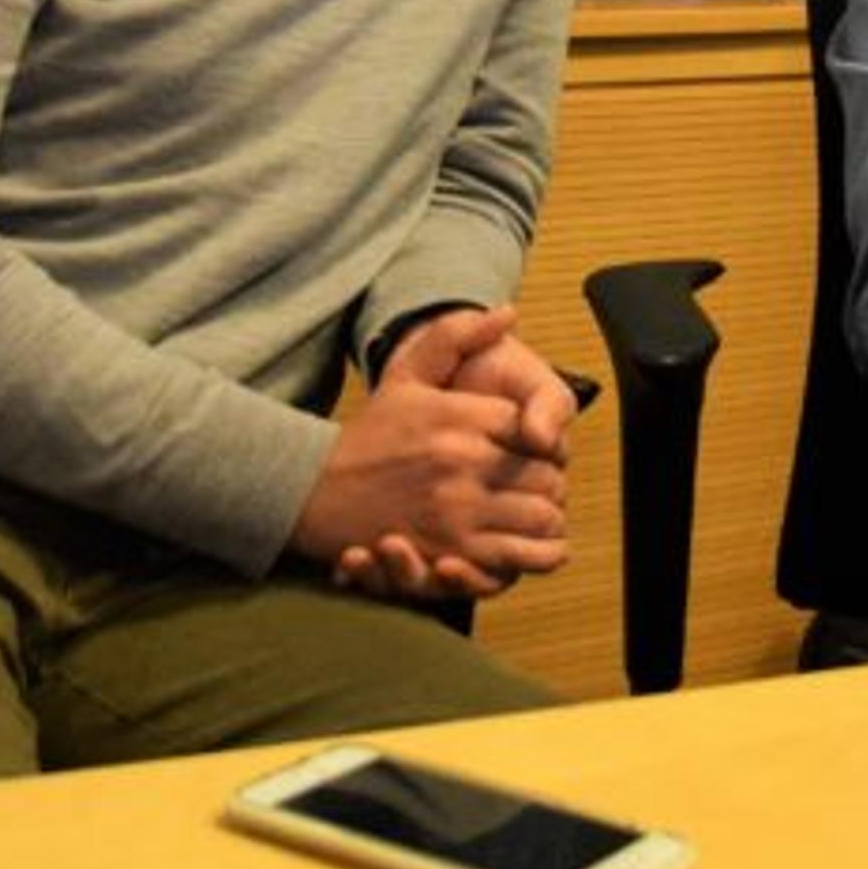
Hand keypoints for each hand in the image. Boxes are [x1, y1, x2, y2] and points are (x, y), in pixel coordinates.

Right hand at [296, 305, 569, 599]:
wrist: (317, 491)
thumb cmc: (370, 434)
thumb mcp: (406, 375)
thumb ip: (457, 337)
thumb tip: (507, 312)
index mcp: (458, 417)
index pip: (535, 428)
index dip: (542, 439)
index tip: (532, 447)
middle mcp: (462, 462)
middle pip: (546, 473)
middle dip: (550, 478)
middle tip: (538, 481)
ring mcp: (458, 511)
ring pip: (541, 515)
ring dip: (547, 514)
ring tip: (534, 509)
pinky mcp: (453, 553)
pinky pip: (521, 556)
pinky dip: (538, 552)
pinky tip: (532, 542)